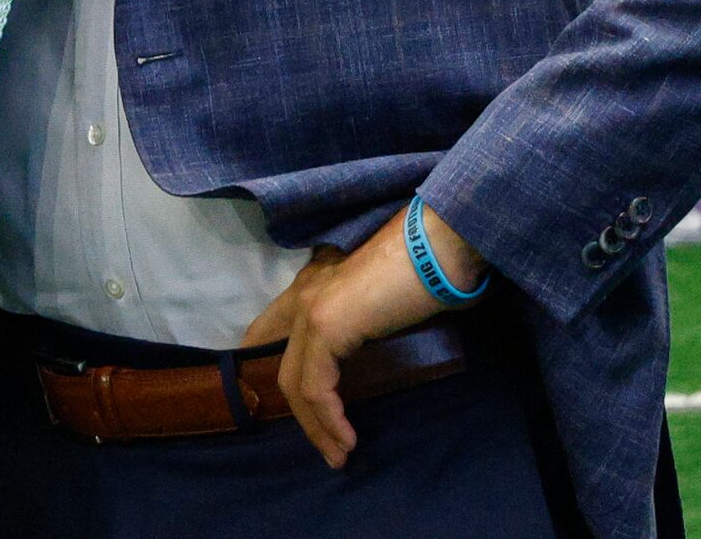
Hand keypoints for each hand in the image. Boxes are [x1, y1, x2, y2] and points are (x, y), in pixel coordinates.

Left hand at [239, 200, 485, 467]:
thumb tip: (368, 341)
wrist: (438, 247)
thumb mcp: (382, 298)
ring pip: (296, 383)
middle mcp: (304, 294)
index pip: (270, 326)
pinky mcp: (326, 326)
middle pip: (286, 368)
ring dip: (317, 427)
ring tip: (340, 455)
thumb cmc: (425, 271)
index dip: (263, 360)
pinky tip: (347, 438)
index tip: (281, 398)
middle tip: (327, 448)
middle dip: (303, 416)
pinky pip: (315, 386)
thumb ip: (362, 317)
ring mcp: (311, 310)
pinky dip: (329, 418)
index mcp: (315, 284)